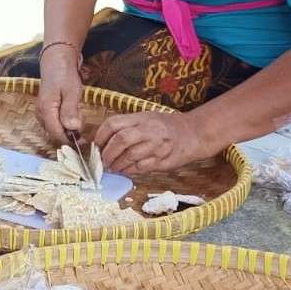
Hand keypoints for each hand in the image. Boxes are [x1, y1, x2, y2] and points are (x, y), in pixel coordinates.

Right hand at [36, 44, 84, 144]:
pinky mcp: (44, 111)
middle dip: (70, 134)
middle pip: (55, 134)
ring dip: (68, 127)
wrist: (56, 61)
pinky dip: (64, 122)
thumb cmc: (64, 74)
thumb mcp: (71, 91)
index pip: (57, 135)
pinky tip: (71, 111)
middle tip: (81, 119)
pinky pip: (54, 123)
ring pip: (55, 130)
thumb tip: (72, 128)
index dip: (70, 141)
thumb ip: (70, 111)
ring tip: (77, 111)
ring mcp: (41, 113)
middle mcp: (40, 114)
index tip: (84, 140)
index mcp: (46, 110)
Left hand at [95, 111, 213, 174]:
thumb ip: (127, 127)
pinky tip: (127, 170)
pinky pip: (141, 168)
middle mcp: (149, 130)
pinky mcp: (163, 160)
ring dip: (117, 165)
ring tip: (114, 167)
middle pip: (121, 140)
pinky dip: (130, 171)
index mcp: (141, 118)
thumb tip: (102, 143)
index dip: (100, 136)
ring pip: (130, 157)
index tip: (96, 145)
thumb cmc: (165, 127)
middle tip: (103, 161)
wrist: (194, 133)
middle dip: (108, 154)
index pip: (113, 124)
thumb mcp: (146, 118)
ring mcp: (157, 146)